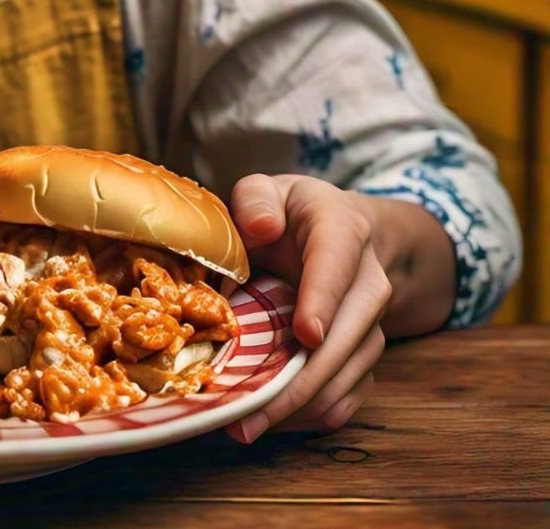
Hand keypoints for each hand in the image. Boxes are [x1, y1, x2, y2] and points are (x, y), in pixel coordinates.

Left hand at [223, 173, 391, 444]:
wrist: (342, 234)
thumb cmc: (290, 213)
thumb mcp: (268, 190)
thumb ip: (257, 199)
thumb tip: (260, 228)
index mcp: (343, 232)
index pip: (336, 266)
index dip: (323, 300)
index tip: (306, 334)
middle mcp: (369, 284)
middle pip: (348, 336)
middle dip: (303, 377)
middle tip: (251, 408)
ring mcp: (372, 326)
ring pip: (348, 374)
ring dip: (301, 405)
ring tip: (245, 425)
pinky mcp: (365, 357)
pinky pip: (348, 396)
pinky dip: (312, 414)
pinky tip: (269, 423)